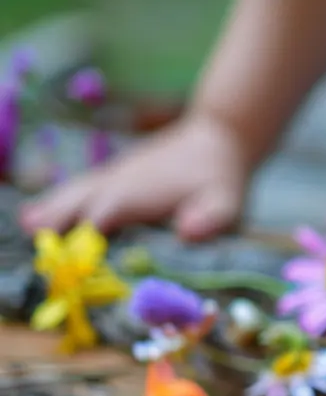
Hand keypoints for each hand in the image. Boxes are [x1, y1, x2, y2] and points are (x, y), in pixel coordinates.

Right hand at [20, 113, 249, 240]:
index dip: (81, 237)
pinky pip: (85, 186)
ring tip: (28, 224)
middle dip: (55, 221)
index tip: (64, 259)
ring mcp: (117, 175)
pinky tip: (49, 208)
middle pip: (79, 203)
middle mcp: (119, 182)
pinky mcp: (119, 173)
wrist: (217, 136)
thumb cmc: (221, 175)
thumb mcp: (226, 201)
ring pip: (77, 192)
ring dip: (53, 208)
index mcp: (138, 193)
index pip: (101, 217)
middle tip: (33, 239)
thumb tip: (187, 232)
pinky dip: (64, 197)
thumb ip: (209, 217)